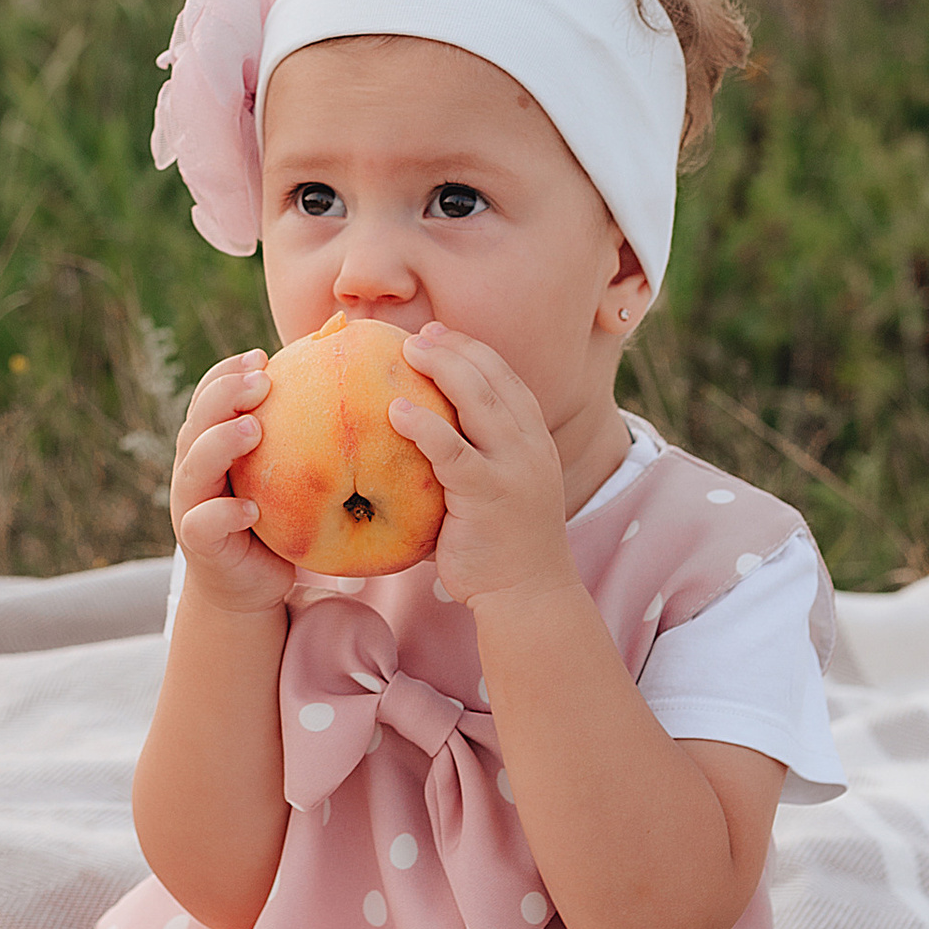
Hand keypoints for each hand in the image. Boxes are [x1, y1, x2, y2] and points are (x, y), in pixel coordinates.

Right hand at [166, 351, 296, 615]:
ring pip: (195, 466)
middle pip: (197, 421)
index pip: (208, 396)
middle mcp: (194, 467)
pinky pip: (204, 523)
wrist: (248, 584)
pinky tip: (251, 509)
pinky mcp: (198, 543)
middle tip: (261, 382)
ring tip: (252, 430)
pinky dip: (224, 513)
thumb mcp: (284, 472)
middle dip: (225, 396)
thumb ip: (297, 436)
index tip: (261, 357)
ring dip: (220, 443)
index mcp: (210, 442)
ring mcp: (191, 504)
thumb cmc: (274, 519)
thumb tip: (346, 385)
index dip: (228, 373)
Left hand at [390, 328, 573, 612]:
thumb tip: (421, 437)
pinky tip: (395, 410)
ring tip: (406, 351)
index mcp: (534, 440)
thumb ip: (473, 460)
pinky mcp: (488, 493)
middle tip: (415, 336)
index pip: (506, 379)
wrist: (528, 593)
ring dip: (442, 368)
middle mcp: (529, 445)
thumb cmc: (500, 546)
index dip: (472, 350)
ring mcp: (512, 467)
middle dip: (454, 348)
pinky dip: (423, 425)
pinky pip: (452, 450)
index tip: (438, 334)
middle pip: (492, 378)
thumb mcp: (498, 490)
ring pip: (478, 401)